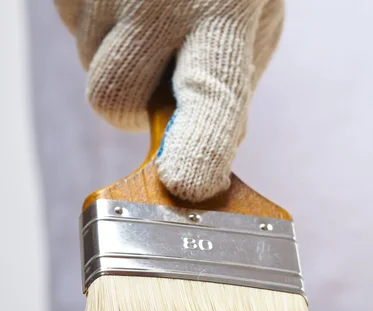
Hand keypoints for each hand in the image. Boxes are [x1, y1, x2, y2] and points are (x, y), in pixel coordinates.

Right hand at [55, 0, 283, 201]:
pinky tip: (128, 2)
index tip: (187, 184)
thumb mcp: (254, 24)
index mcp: (222, 16)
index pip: (212, 94)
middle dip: (128, 112)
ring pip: (89, 66)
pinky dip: (98, 29)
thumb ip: (231, 85)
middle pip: (113, 97)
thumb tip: (207, 155)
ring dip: (117, 62)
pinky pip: (72, 27)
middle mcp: (160, 2)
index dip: (198, 146)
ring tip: (150, 20)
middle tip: (155, 84)